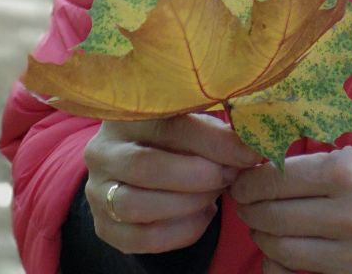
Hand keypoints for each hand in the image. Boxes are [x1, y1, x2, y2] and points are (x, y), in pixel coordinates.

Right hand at [83, 111, 263, 254]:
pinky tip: (203, 216)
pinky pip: (140, 239)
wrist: (147, 162)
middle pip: (145, 167)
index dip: (213, 142)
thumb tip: (255, 144)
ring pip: (136, 205)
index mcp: (127, 112)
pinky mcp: (103, 226)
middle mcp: (102, 150)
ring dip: (187, 204)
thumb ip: (218, 130)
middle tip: (230, 176)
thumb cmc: (180, 134)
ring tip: (215, 194)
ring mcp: (96, 191)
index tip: (249, 153)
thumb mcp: (195, 120)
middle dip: (198, 176)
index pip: (168, 126)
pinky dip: (180, 232)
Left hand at [229, 141, 351, 273]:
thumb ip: (319, 163)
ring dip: (263, 238)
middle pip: (275, 216)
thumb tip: (266, 172)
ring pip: (284, 250)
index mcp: (349, 171)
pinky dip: (285, 265)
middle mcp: (351, 213)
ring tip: (261, 225)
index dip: (251, 182)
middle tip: (245, 203)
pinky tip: (281, 252)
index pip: (278, 179)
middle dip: (251, 210)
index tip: (242, 182)